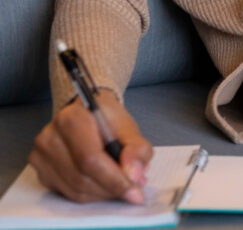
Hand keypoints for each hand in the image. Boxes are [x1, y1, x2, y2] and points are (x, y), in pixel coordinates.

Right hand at [30, 90, 152, 203]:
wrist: (88, 114)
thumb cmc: (107, 119)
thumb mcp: (128, 127)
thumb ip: (136, 148)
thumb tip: (133, 174)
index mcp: (70, 118)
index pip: (90, 158)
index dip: (113, 178)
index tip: (134, 189)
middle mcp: (50, 138)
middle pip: (82, 177)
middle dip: (111, 187)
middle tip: (133, 187)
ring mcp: (41, 157)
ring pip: (76, 190)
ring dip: (103, 193)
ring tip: (122, 184)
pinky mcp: (42, 173)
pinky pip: (69, 194)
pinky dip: (92, 194)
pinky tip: (105, 184)